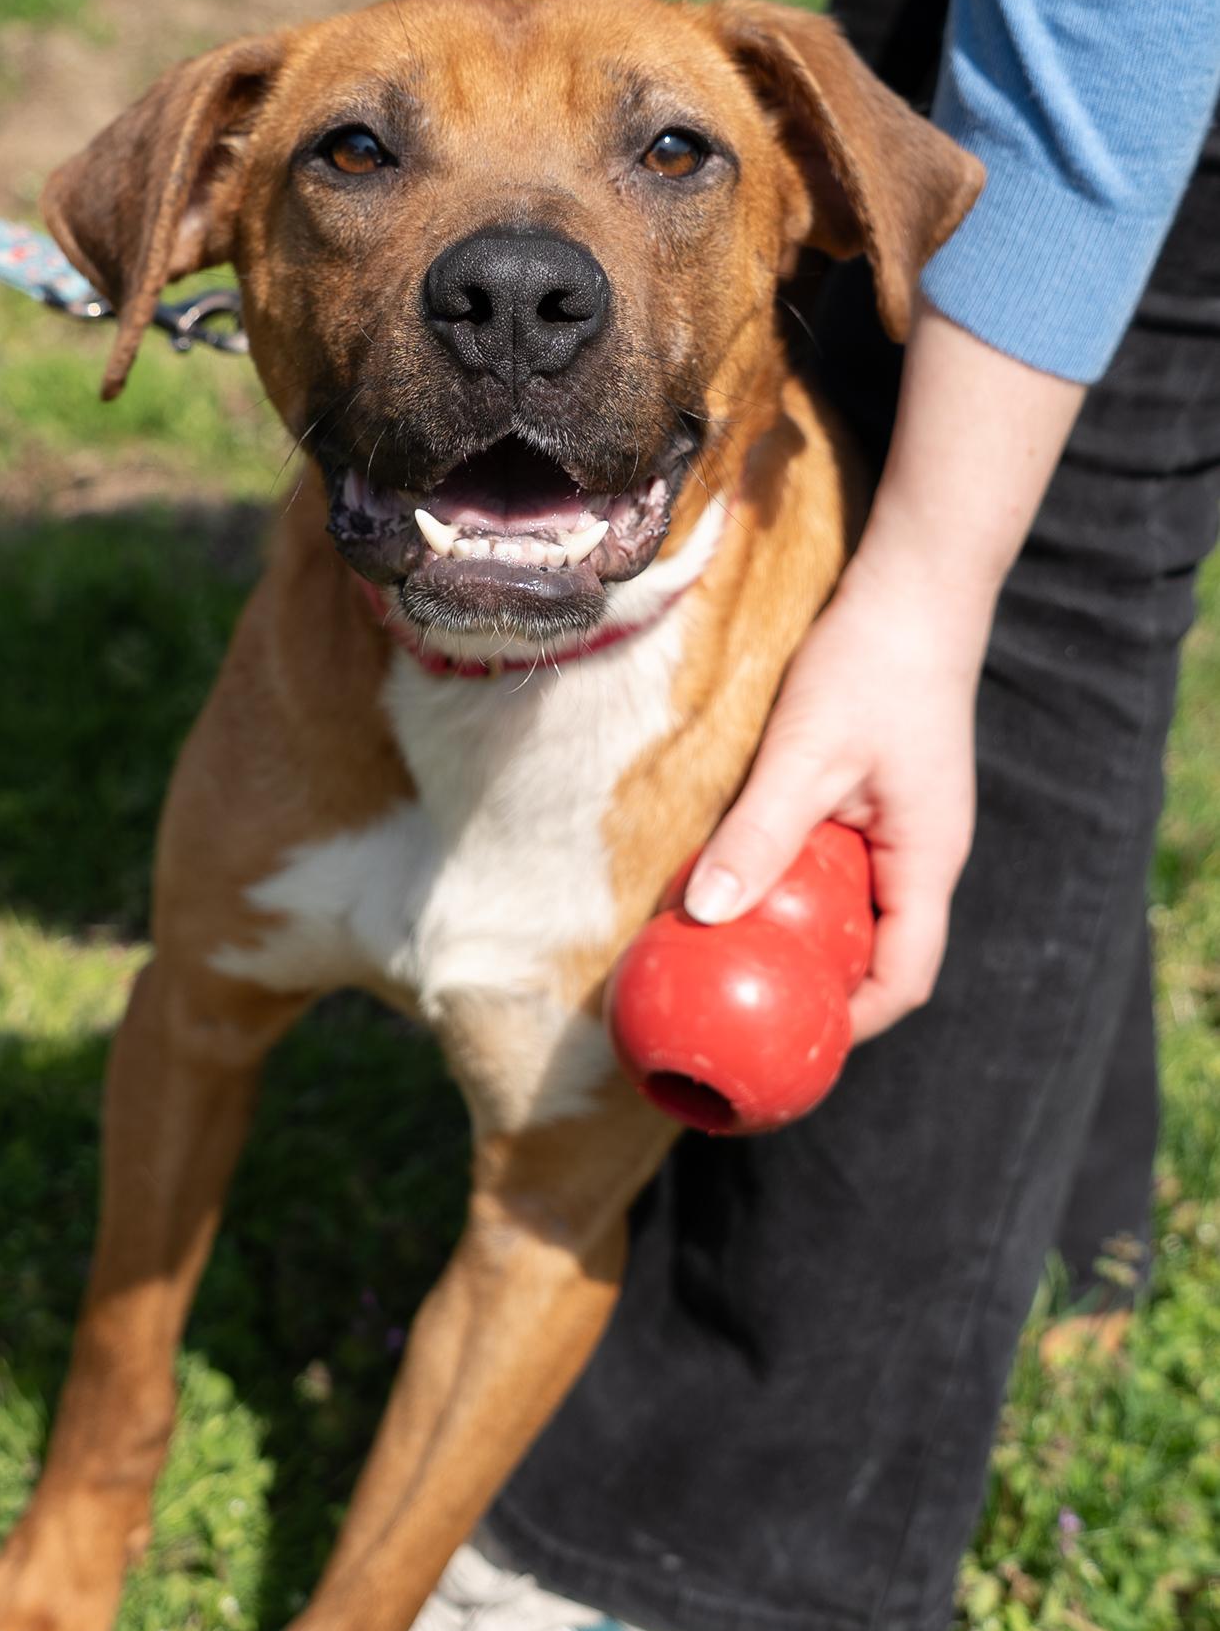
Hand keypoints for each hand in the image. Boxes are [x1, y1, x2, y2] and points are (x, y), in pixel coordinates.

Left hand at [684, 546, 986, 1042]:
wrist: (912, 585)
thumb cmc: (872, 664)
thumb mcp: (806, 753)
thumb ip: (758, 834)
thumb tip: (702, 915)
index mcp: (927, 862)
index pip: (905, 978)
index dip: (853, 1025)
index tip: (788, 1045)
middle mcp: (921, 858)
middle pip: (876, 956)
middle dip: (815, 992)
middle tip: (739, 1010)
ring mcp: (899, 831)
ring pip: (850, 913)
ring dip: (797, 938)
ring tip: (726, 959)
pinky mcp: (873, 803)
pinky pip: (834, 870)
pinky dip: (791, 889)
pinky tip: (735, 886)